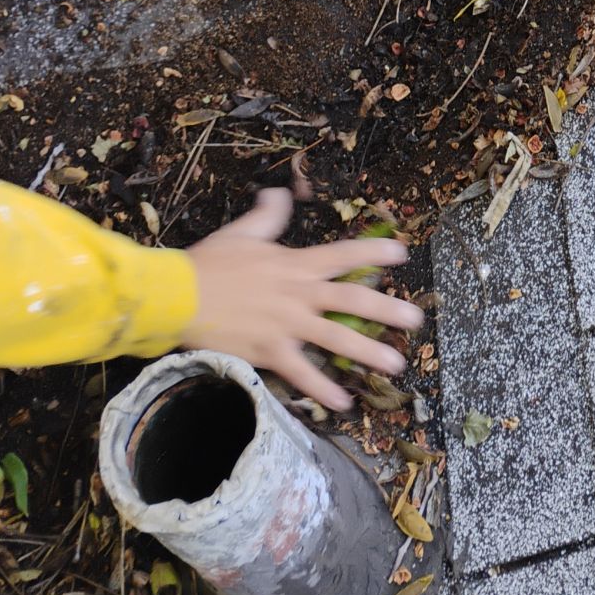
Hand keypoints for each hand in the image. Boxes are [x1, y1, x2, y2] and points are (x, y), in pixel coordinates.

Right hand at [182, 190, 423, 409]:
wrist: (178, 296)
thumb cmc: (208, 263)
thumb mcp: (242, 232)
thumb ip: (267, 216)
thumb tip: (278, 193)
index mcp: (294, 264)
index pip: (343, 255)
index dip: (374, 253)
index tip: (402, 254)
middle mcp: (298, 294)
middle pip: (352, 300)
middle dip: (387, 310)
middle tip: (416, 319)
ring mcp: (287, 324)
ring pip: (336, 338)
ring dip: (368, 353)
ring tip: (395, 365)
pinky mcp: (270, 351)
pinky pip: (302, 373)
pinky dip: (323, 389)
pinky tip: (344, 402)